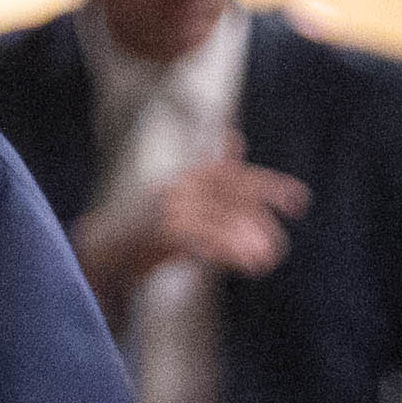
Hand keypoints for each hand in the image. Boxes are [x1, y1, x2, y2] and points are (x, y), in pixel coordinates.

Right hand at [82, 130, 305, 298]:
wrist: (102, 251)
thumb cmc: (146, 227)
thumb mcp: (182, 195)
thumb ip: (212, 174)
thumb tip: (236, 137)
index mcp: (187, 177)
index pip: (236, 177)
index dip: (270, 187)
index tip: (299, 202)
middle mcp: (180, 187)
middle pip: (235, 201)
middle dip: (261, 224)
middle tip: (277, 250)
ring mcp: (170, 209)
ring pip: (224, 224)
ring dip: (248, 245)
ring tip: (263, 262)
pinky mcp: (163, 232)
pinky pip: (207, 242)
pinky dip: (229, 254)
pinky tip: (243, 265)